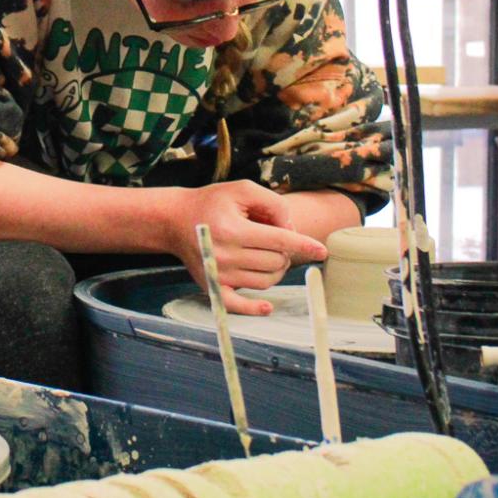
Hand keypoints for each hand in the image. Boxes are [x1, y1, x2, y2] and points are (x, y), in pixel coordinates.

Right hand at [170, 181, 326, 317]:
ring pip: (266, 281)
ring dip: (274, 269)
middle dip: (283, 250)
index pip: (280, 241)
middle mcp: (225, 256)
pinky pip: (239, 305)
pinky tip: (267, 307)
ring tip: (262, 252)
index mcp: (233, 230)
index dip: (305, 245)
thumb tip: (292, 230)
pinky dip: (256, 308)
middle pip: (276, 262)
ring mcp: (219, 275)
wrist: (175, 220)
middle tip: (271, 237)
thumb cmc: (212, 202)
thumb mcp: (243, 189)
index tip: (322, 251)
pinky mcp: (212, 287)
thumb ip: (273, 204)